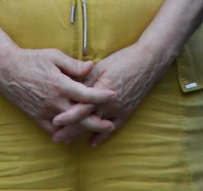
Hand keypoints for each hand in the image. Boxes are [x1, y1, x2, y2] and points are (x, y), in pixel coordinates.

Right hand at [0, 46, 114, 134]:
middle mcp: (53, 101)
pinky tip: (71, 134)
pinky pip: (51, 129)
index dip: (101, 96)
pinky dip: (62, 133)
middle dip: (97, 122)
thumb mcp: (54, 56)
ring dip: (81, 129)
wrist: (6, 70)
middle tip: (110, 125)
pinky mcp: (35, 116)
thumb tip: (92, 67)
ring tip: (94, 130)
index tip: (113, 95)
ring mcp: (44, 111)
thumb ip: (74, 64)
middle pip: (79, 116)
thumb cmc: (32, 59)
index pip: (86, 94)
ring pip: (67, 126)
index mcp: (60, 85)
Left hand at [51, 41, 172, 147]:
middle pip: (86, 121)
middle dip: (70, 130)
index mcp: (101, 90)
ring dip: (82, 134)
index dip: (67, 116)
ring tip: (68, 140)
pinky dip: (102, 136)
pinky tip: (93, 143)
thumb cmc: (123, 60)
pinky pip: (113, 128)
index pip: (81, 107)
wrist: (148, 61)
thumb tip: (69, 87)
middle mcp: (109, 103)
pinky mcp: (127, 112)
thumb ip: (85, 79)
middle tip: (56, 137)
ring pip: (97, 127)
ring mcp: (119, 109)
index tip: (54, 122)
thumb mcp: (100, 66)